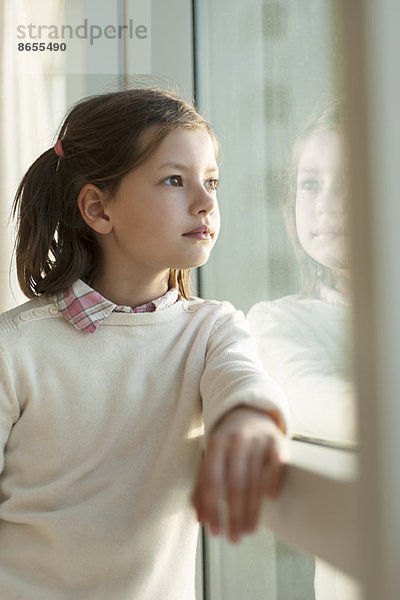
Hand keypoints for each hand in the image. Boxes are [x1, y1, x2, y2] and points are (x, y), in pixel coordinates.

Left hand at [191, 406, 287, 542]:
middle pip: (235, 484)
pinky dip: (274, 481)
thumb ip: (201, 486)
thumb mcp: (211, 457)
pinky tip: (271, 499)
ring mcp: (259, 439)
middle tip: (234, 538)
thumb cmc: (227, 444)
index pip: (212, 480)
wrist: (251, 413)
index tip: (215, 531)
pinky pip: (277, 464)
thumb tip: (200, 519)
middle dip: (234, 515)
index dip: (212, 507)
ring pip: (256, 480)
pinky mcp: (278, 441)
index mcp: (216, 444)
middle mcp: (237, 440)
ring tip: (249, 530)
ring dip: (252, 509)